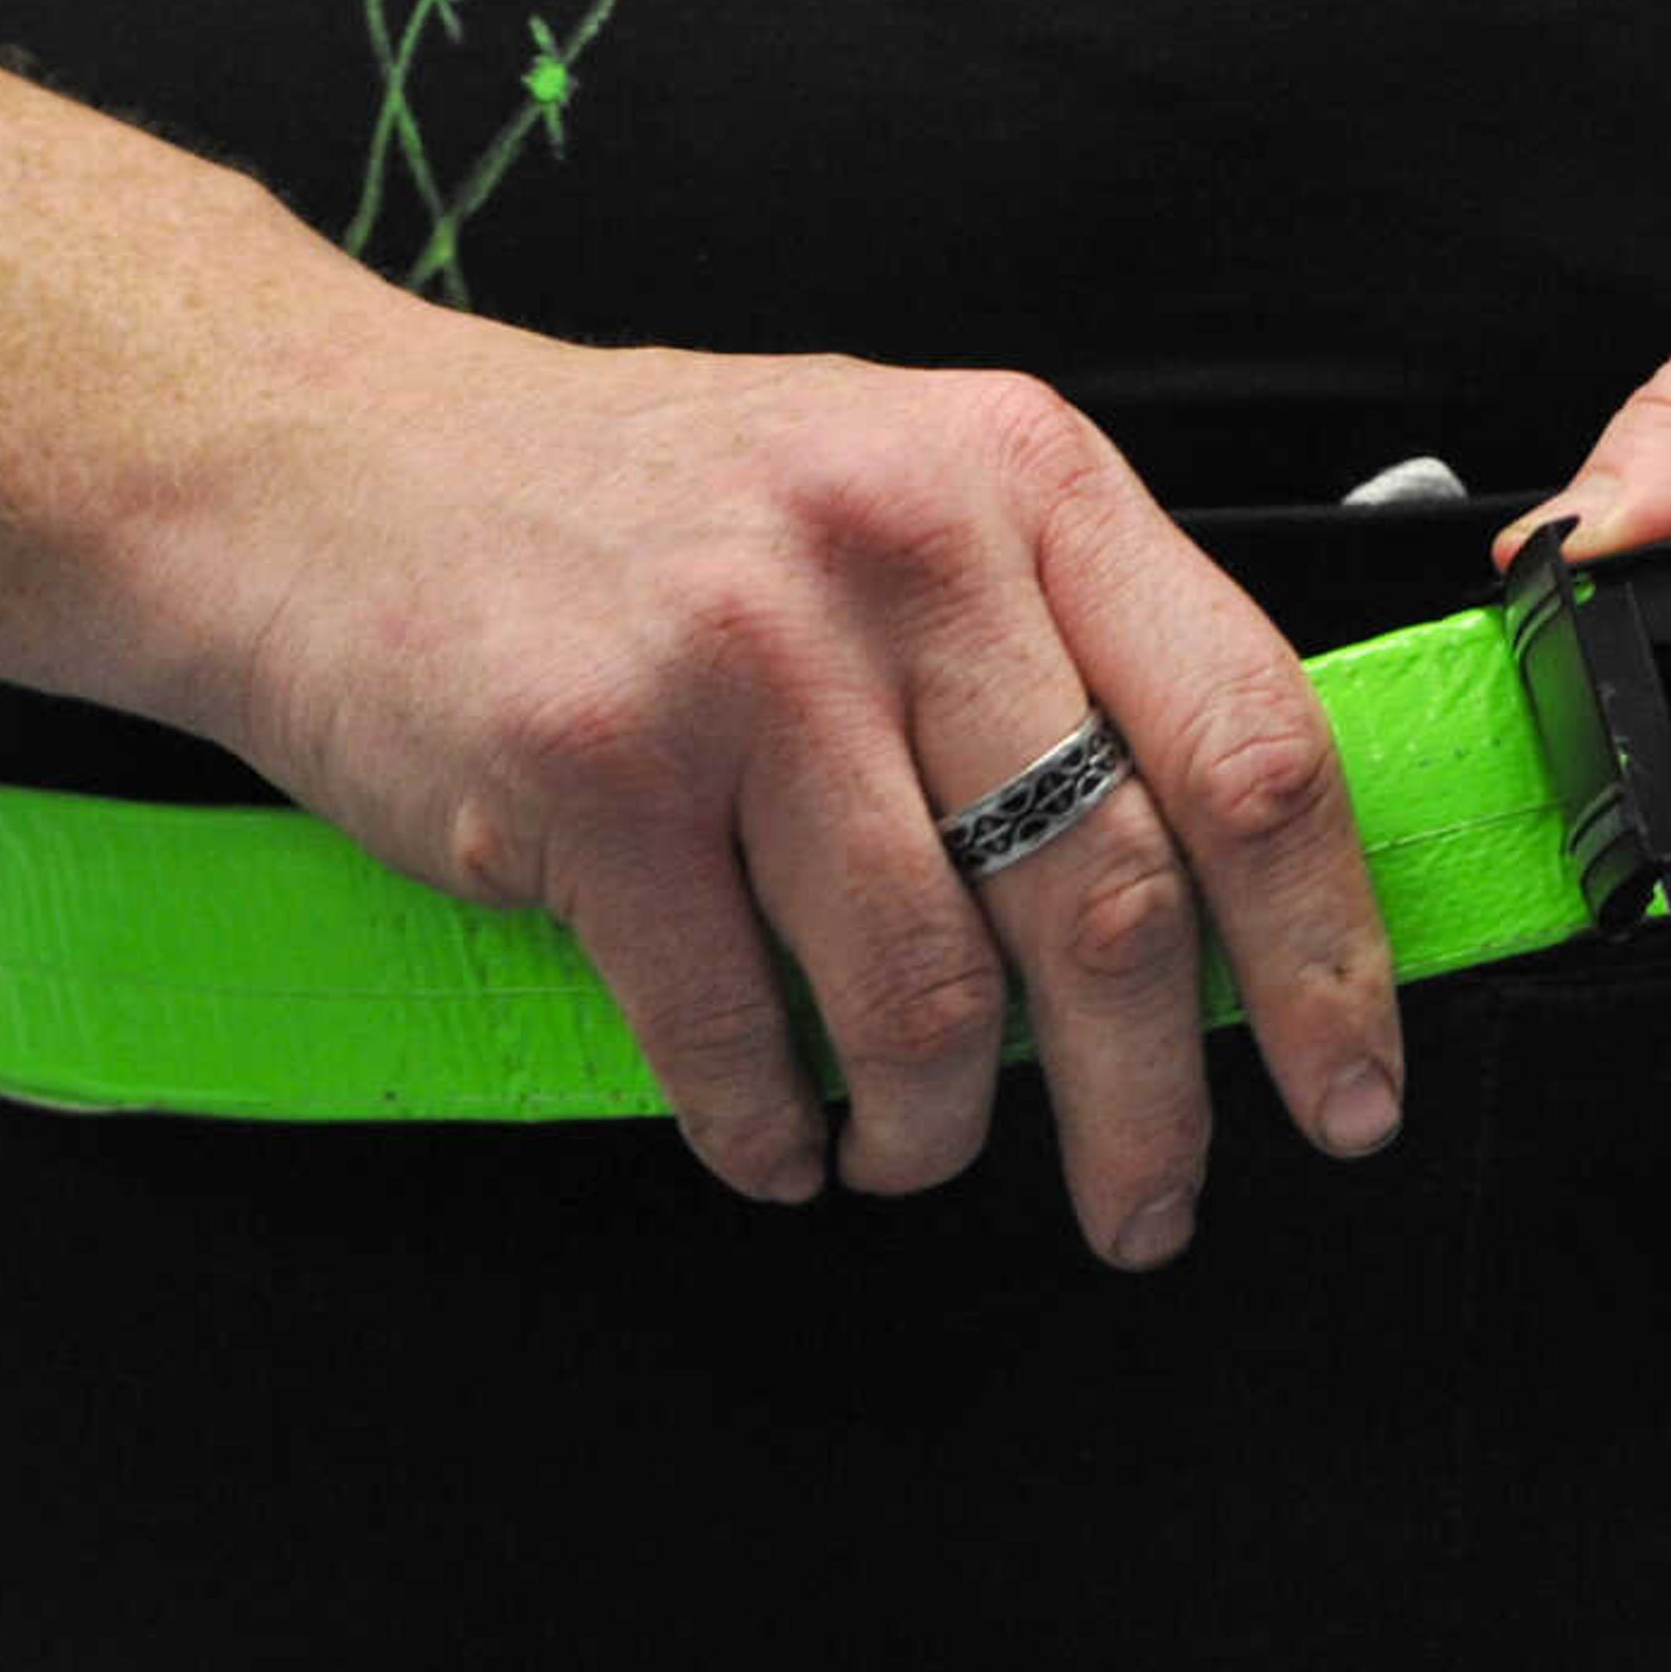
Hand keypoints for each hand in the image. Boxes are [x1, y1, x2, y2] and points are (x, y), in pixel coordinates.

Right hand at [203, 319, 1405, 1265]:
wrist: (322, 468)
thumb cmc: (632, 510)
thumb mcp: (891, 493)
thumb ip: (1055, 650)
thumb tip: (1219, 907)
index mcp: (1020, 475)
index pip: (1253, 741)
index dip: (1326, 950)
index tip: (1348, 1087)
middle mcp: (901, 547)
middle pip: (1109, 898)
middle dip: (1149, 1104)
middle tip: (1149, 1203)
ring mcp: (742, 654)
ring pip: (926, 989)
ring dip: (933, 1128)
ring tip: (908, 1149)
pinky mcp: (591, 766)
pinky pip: (736, 1029)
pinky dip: (768, 1127)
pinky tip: (774, 1138)